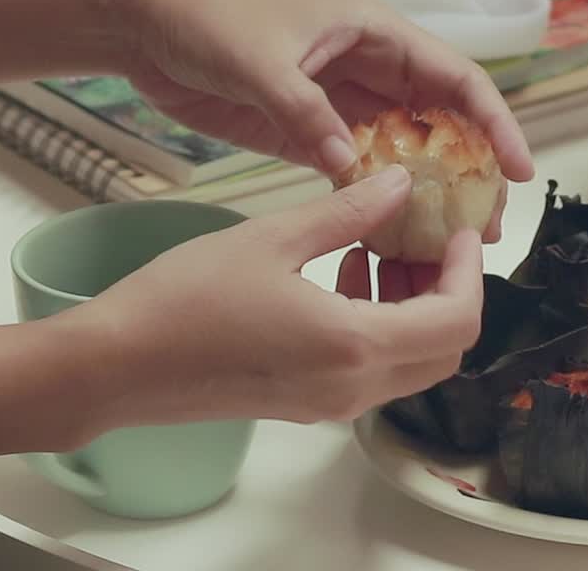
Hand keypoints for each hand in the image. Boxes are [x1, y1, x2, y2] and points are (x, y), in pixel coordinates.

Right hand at [75, 165, 483, 426]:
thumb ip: (347, 212)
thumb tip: (400, 184)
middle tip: (426, 239)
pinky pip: (370, 368)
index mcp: (354, 345)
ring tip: (379, 246)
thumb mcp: (272, 238)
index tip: (459, 231)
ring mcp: (331, 402)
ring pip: (410, 362)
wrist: (117, 366)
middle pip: (444, 350)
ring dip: (413, 306)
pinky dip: (378, 323)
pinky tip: (341, 272)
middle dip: (449, 291)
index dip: (470, 273)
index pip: (456, 321)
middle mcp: (353, 386)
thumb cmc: (185, 300)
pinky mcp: (307, 403)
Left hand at [112, 0, 536, 238]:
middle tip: (486, 224)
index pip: (457, 79)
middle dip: (471, 171)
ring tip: (449, 242)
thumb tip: (350, 167)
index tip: (517, 169)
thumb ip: (307, 112)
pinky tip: (393, 238)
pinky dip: (378, 202)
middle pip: (443, 123)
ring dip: (429, 195)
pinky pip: (361, 172)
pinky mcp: (316, 135)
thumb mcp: (263, 62)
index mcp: (378, 37)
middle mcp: (372, 71)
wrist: (153, 33)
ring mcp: (346, 106)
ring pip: (406, 153)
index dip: (495, 123)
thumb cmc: (212, 24)